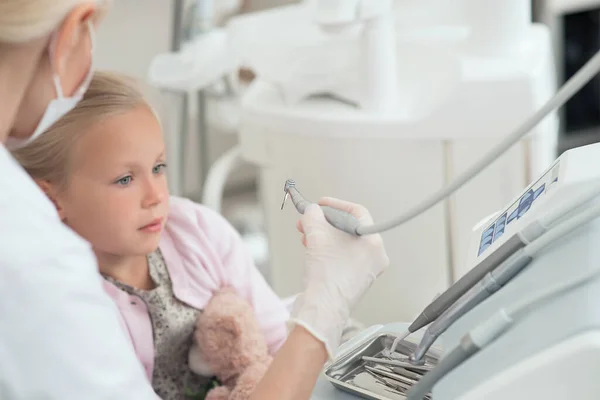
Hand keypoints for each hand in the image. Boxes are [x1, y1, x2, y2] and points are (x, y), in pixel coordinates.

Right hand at [288, 197, 388, 358]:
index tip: (321, 204)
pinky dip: (328, 250)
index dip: (336, 204)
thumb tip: (311, 211)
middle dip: (325, 223)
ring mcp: (367, 270)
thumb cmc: (326, 276)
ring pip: (345, 243)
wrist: (323, 309)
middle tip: (309, 221)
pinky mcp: (356, 281)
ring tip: (306, 236)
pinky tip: (313, 250)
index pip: (357, 213)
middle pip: (349, 228)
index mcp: (373, 243)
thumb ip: (313, 217)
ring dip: (324, 236)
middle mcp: (375, 256)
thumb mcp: (317, 236)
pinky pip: (344, 257)